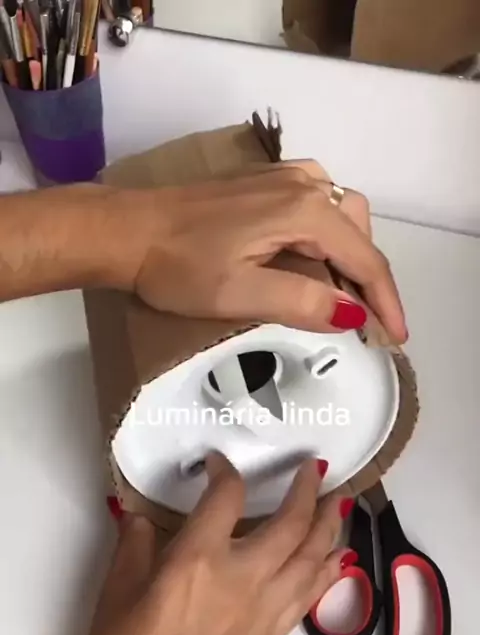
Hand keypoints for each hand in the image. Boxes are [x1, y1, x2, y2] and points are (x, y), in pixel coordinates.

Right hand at [75, 454, 354, 634]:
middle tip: (313, 468)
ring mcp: (264, 609)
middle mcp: (242, 577)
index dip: (224, 470)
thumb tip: (142, 516)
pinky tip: (337, 557)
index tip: (217, 463)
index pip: (226, 495)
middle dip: (306, 489)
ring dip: (330, 524)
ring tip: (338, 501)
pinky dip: (328, 569)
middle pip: (291, 522)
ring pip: (313, 556)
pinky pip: (312, 593)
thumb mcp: (116, 590)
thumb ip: (134, 543)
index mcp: (197, 559)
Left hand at [124, 161, 406, 342]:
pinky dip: (328, 237)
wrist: (127, 230)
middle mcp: (303, 183)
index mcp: (303, 210)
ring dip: (350, 256)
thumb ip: (303, 302)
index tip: (395, 338)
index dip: (386, 303)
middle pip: (360, 232)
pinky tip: (312, 262)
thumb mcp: (240, 294)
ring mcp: (282, 177)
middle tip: (365, 324)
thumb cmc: (177, 266)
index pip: (365, 259)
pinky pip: (317, 205)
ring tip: (341, 298)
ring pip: (341, 215)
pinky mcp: (264, 182)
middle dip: (369, 280)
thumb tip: (352, 314)